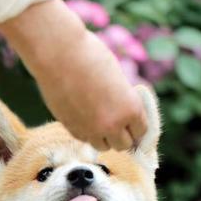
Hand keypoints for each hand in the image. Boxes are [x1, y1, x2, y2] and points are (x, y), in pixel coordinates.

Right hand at [0, 0, 147, 150]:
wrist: (59, 54)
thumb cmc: (91, 56)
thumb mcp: (118, 77)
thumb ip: (123, 100)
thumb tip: (123, 116)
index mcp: (131, 109)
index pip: (141, 131)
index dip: (136, 124)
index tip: (130, 120)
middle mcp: (113, 125)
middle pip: (124, 145)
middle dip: (121, 134)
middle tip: (116, 122)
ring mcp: (91, 130)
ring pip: (103, 146)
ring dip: (104, 137)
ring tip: (98, 120)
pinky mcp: (72, 129)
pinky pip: (85, 139)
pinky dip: (87, 131)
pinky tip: (83, 115)